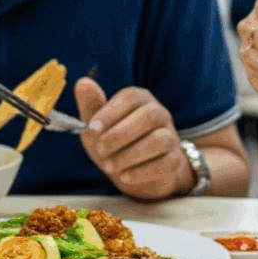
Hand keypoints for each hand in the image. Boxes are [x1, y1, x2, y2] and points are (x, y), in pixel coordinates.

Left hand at [75, 79, 190, 200]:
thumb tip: (82, 83)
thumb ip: (91, 106)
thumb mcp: (98, 126)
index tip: (92, 128)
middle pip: (149, 116)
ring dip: (130, 155)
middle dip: (120, 134)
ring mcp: (170, 136)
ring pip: (159, 140)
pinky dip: (141, 172)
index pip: (130, 97)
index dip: (110, 112)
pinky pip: (165, 163)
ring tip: (110, 166)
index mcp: (140, 99)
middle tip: (101, 150)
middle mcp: (159, 113)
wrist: (136, 174)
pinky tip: (124, 176)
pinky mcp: (175, 160)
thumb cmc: (115, 144)